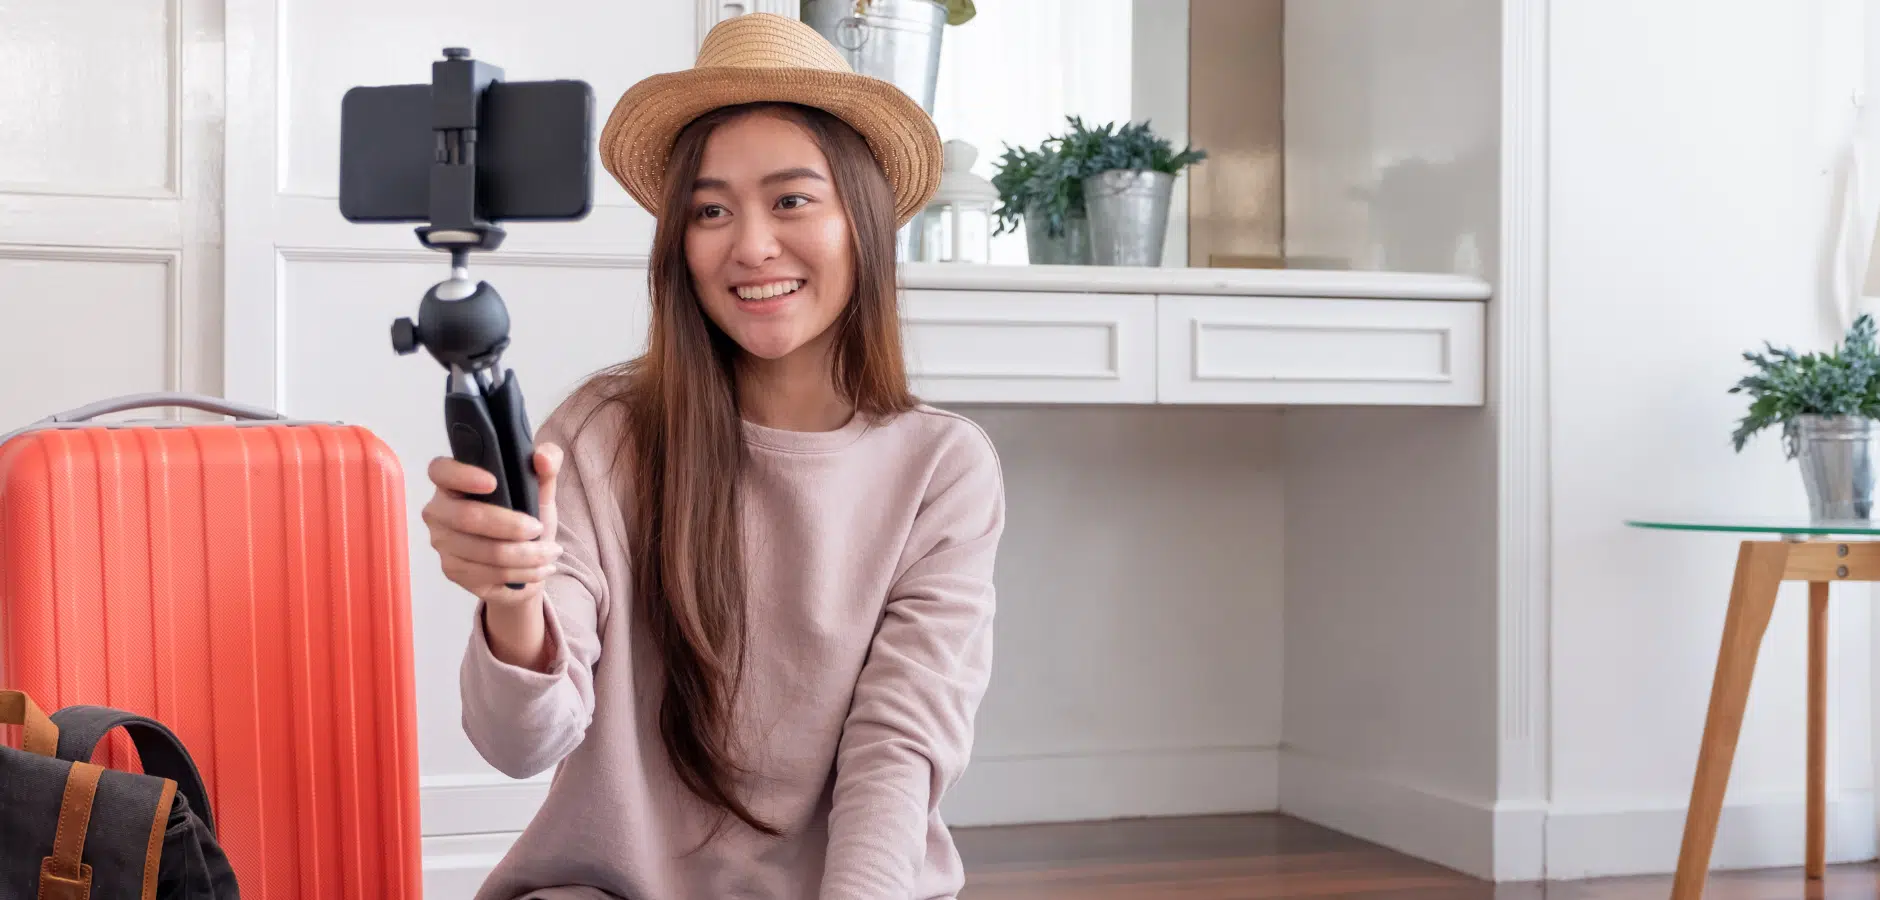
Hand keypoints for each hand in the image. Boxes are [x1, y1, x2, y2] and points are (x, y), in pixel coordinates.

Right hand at [421, 444, 564, 606]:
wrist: (524, 563)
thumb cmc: (524, 517)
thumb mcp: (541, 490)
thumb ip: (547, 466)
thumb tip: (543, 458)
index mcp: (453, 482)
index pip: (441, 471)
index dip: (462, 475)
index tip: (493, 482)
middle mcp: (439, 511)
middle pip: (468, 517)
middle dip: (512, 525)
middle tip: (540, 528)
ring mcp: (442, 542)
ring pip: (486, 551)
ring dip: (527, 554)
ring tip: (551, 551)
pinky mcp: (452, 570)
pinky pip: (491, 573)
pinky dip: (524, 572)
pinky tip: (540, 568)